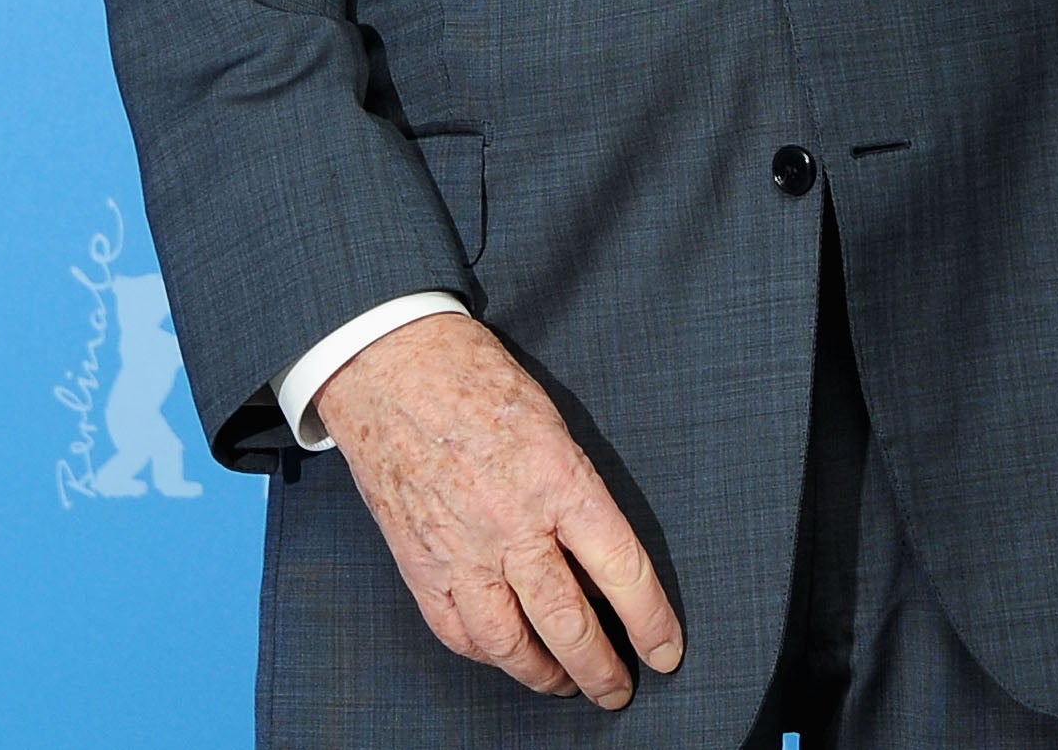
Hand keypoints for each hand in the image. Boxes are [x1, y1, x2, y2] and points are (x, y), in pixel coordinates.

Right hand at [317, 312, 685, 708]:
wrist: (392, 367)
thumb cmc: (478, 383)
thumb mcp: (553, 426)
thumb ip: (577, 497)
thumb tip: (600, 563)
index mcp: (558, 480)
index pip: (620, 568)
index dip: (650, 620)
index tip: (665, 651)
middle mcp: (511, 524)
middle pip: (568, 623)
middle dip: (601, 669)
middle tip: (617, 690)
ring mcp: (460, 550)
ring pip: (510, 643)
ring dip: (544, 675)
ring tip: (566, 683)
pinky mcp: (419, 564)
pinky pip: (457, 631)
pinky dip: (486, 654)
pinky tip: (504, 655)